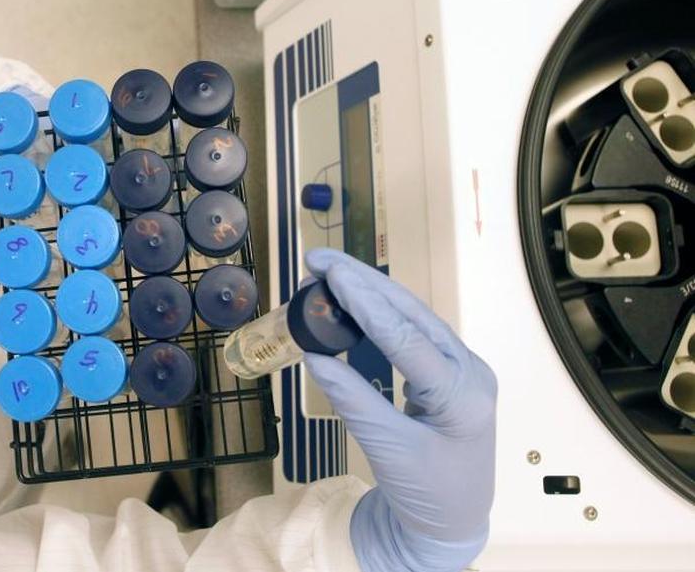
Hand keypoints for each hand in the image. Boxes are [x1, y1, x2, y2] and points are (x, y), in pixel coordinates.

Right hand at [303, 249, 496, 571]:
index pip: (407, 337)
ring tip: (328, 275)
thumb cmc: (427, 492)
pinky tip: (352, 302)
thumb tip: (314, 354)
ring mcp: (462, 369)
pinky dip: (379, 315)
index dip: (365, 303)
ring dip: (370, 293)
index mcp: (462, 394)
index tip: (332, 274)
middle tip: (319, 261)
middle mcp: (468, 370)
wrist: (452, 522)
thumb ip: (353, 400)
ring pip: (413, 317)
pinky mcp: (448, 373)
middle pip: (412, 313)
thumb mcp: (388, 450)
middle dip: (364, 282)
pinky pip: (412, 333)